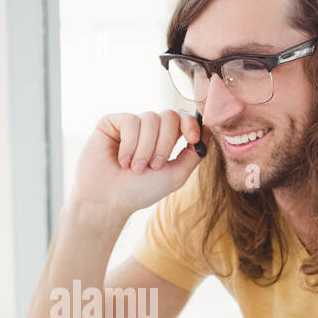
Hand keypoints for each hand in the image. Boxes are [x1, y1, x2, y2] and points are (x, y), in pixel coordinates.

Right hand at [72, 110, 205, 220]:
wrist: (108, 201)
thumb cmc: (140, 191)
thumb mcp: (175, 175)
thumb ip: (194, 154)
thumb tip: (208, 130)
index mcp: (164, 139)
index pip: (183, 118)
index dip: (191, 123)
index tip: (193, 138)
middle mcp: (148, 129)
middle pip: (169, 116)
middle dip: (165, 142)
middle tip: (154, 166)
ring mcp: (130, 124)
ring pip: (150, 118)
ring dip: (146, 148)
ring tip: (135, 168)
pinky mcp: (111, 123)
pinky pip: (130, 121)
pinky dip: (129, 143)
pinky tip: (122, 160)